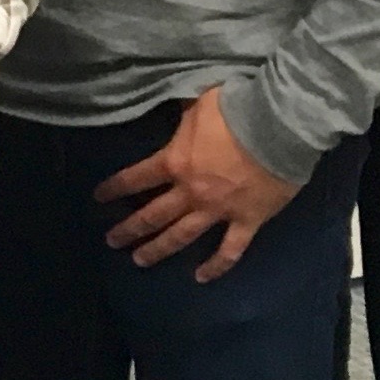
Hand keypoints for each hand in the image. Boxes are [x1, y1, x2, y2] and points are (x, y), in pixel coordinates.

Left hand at [96, 90, 298, 279]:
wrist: (280, 127)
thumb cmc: (237, 109)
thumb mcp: (199, 102)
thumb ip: (183, 114)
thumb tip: (175, 106)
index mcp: (175, 162)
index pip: (135, 178)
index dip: (115, 187)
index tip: (99, 197)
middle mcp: (191, 191)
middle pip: (152, 215)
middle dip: (129, 229)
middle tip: (112, 241)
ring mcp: (218, 210)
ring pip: (182, 236)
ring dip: (158, 250)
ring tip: (139, 260)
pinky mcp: (248, 221)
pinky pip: (230, 250)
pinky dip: (216, 266)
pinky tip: (201, 278)